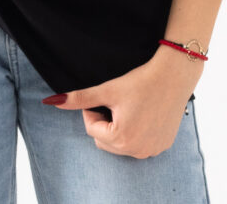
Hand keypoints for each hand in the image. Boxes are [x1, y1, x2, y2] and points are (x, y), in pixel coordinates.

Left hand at [43, 44, 204, 158]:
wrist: (174, 75)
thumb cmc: (141, 81)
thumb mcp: (108, 89)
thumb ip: (80, 99)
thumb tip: (52, 102)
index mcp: (121, 138)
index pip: (92, 130)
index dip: (93, 110)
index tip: (104, 96)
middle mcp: (137, 150)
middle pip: (105, 141)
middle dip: (104, 122)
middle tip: (115, 102)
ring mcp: (152, 150)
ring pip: (121, 145)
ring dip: (119, 129)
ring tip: (129, 106)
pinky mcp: (163, 145)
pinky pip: (140, 144)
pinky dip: (136, 132)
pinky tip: (142, 113)